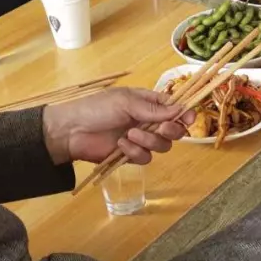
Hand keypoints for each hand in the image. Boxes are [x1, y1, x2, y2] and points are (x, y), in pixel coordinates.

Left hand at [42, 87, 193, 165]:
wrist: (71, 131)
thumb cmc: (97, 108)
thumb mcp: (126, 102)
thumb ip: (154, 108)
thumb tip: (180, 110)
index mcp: (148, 102)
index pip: (174, 107)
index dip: (184, 113)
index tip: (189, 119)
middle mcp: (148, 120)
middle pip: (174, 129)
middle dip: (171, 130)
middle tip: (162, 129)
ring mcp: (140, 138)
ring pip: (162, 146)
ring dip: (149, 141)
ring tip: (130, 135)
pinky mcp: (131, 155)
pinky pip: (145, 158)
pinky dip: (135, 152)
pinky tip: (121, 145)